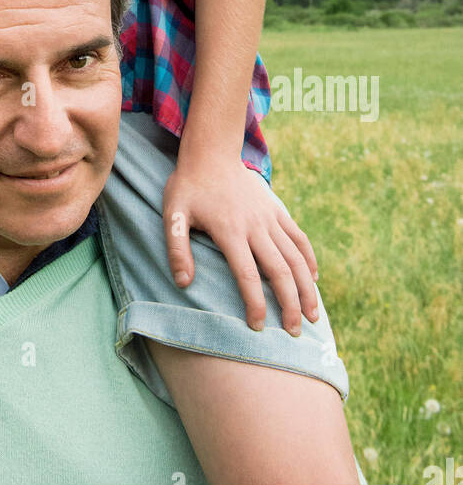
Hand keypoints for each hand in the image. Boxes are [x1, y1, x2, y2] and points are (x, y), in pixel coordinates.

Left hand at [163, 151, 319, 334]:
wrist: (211, 152)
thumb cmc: (188, 186)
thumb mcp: (173, 214)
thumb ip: (177, 248)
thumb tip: (184, 283)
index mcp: (230, 231)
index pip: (248, 275)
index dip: (255, 304)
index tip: (258, 327)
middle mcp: (255, 226)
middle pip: (280, 271)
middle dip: (290, 304)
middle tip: (294, 332)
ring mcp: (269, 217)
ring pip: (296, 257)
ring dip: (306, 288)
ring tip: (312, 315)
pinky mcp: (277, 210)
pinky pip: (299, 237)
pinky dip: (309, 259)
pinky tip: (313, 279)